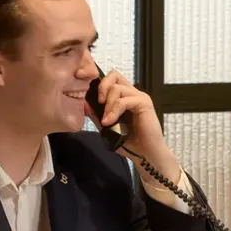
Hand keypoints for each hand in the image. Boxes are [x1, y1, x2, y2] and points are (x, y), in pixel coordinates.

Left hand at [90, 68, 181, 182]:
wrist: (145, 154)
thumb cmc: (129, 142)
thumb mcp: (107, 127)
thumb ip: (96, 115)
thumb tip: (85, 103)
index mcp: (124, 96)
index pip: (110, 78)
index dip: (97, 81)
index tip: (86, 89)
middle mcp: (132, 94)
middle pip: (114, 75)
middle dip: (102, 87)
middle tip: (98, 103)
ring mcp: (139, 97)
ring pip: (117, 88)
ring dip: (107, 104)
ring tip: (106, 120)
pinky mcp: (144, 104)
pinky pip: (124, 101)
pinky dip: (114, 111)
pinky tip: (110, 122)